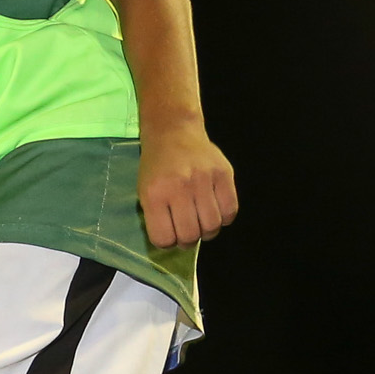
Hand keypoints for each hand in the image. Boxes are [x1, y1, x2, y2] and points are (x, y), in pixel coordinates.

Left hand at [139, 128, 237, 247]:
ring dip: (207, 232)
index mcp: (155, 194)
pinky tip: (216, 212)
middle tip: (187, 233)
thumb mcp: (144, 190)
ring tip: (201, 224)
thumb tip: (175, 243)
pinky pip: (230, 210)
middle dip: (188, 241)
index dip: (167, 243)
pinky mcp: (224, 173)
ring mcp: (204, 180)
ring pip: (212, 225)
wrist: (173, 131)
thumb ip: (157, 216)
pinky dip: (224, 218)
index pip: (164, 238)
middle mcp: (180, 187)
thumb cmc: (156, 165)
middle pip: (190, 234)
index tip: (169, 236)